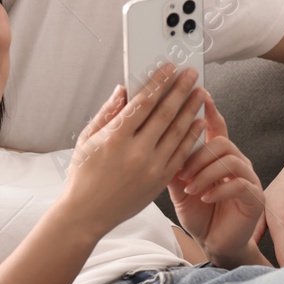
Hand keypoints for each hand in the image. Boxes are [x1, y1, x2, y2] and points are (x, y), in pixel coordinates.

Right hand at [61, 63, 207, 238]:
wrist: (87, 214)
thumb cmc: (83, 176)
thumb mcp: (86, 140)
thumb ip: (107, 113)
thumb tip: (123, 90)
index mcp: (115, 138)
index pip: (143, 103)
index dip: (159, 82)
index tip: (170, 68)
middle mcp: (136, 152)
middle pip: (165, 114)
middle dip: (180, 91)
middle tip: (191, 75)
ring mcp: (151, 168)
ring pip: (177, 133)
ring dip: (191, 110)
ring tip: (200, 93)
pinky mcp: (159, 181)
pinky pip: (181, 154)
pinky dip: (191, 136)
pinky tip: (198, 122)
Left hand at [167, 93, 263, 263]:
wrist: (214, 243)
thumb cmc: (198, 213)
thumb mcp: (179, 187)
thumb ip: (172, 164)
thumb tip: (155, 140)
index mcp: (218, 156)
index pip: (216, 127)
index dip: (210, 110)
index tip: (200, 94)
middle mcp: (237, 162)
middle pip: (221, 142)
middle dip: (198, 156)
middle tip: (181, 172)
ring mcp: (248, 178)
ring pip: (230, 160)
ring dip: (206, 173)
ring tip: (190, 187)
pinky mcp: (255, 196)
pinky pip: (239, 183)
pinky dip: (218, 189)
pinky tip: (204, 198)